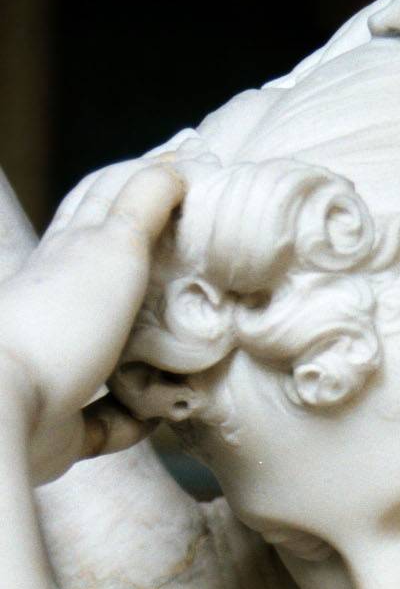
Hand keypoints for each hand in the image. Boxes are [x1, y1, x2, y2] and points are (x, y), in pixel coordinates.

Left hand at [0, 161, 182, 482]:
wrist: (8, 404)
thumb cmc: (62, 318)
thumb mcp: (115, 245)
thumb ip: (144, 204)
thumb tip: (174, 169)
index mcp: (68, 252)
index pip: (103, 198)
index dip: (142, 178)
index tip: (186, 167)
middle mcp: (60, 305)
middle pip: (105, 271)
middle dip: (146, 259)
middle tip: (192, 248)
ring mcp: (60, 364)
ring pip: (112, 349)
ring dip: (148, 347)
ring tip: (187, 338)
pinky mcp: (65, 422)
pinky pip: (110, 418)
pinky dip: (138, 416)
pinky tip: (161, 411)